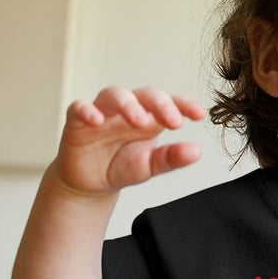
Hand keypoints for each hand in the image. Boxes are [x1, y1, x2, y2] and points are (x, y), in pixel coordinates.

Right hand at [54, 86, 204, 196]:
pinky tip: (96, 120)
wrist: (90, 184)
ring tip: (139, 120)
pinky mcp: (77, 120)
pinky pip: (79, 107)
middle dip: (160, 104)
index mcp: (150, 119)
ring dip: (127, 104)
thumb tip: (196, 152)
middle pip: (145, 94)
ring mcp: (103, 112)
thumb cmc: (121, 168)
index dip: (185, 105)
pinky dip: (87, 110)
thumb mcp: (149, 166)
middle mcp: (128, 110)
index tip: (200, 115)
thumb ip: (171, 158)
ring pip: (114, 94)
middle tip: (173, 121)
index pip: (170, 103)